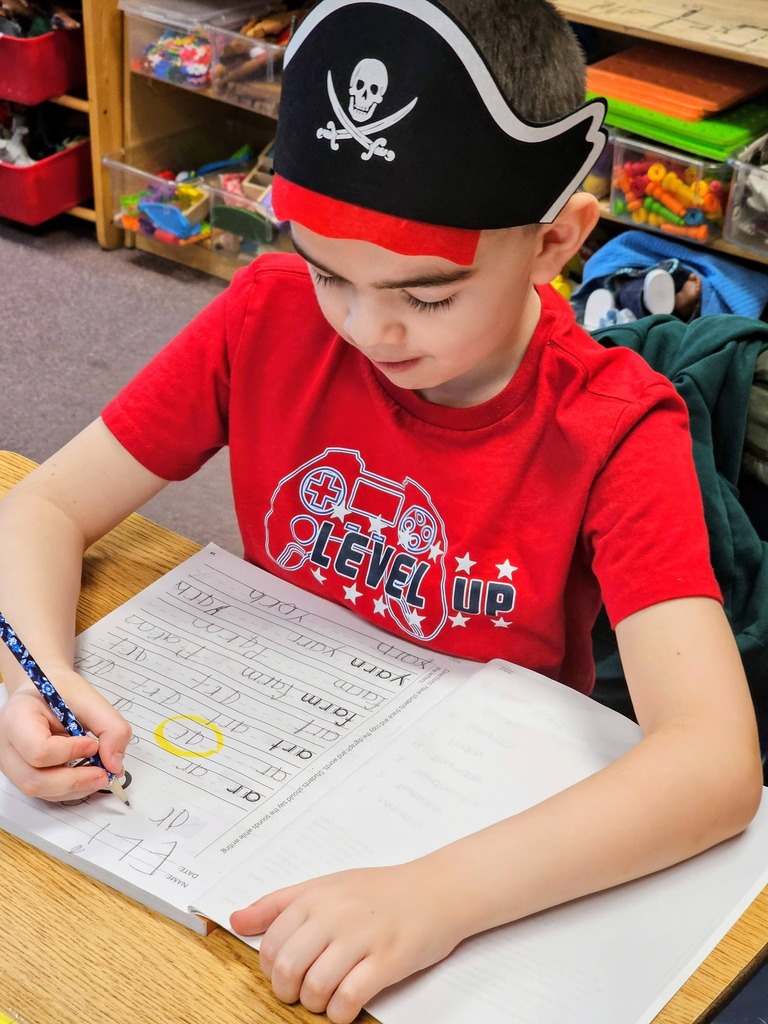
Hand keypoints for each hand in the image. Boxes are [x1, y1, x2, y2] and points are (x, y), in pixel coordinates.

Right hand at [0, 670, 130, 800]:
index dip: (70, 752)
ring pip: (39, 791)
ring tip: (101, 773)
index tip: (93, 744)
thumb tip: (114, 765)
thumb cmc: (62, 691)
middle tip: (106, 774)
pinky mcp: (22, 774)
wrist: (44, 690)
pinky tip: (88, 775)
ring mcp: (11, 764)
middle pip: (34, 780)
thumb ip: (110, 727)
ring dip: (76, 788)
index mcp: (17, 718)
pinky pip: (45, 792)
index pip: (37, 750)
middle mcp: (7, 745)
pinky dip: (71, 789)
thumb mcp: (90, 699)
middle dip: (75, 781)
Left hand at [230, 861, 461, 1023]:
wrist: (437, 889)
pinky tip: (346, 1005)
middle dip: (289, 992)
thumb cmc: (381, 890)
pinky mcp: (387, 960)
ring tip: (327, 998)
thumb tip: (236, 920)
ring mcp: (362, 938)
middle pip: (288, 969)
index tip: (286, 973)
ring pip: (315, 988)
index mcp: (316, 897)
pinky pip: (348, 999)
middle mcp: (335, 915)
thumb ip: (280, 903)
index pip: (270, 944)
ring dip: (315, 1005)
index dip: (272, 970)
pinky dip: (340, 1013)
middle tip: (303, 991)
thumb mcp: (326, 885)